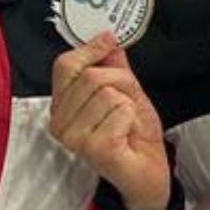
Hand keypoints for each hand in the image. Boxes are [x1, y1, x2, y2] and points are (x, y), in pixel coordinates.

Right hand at [50, 32, 170, 209]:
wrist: (148, 173)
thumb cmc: (133, 136)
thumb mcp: (125, 91)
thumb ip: (113, 65)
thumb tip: (107, 37)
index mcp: (62, 107)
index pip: (65, 66)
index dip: (89, 50)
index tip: (108, 41)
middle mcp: (61, 123)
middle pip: (92, 76)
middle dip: (121, 83)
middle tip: (127, 104)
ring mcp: (75, 138)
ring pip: (108, 93)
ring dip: (128, 104)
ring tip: (126, 123)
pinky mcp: (95, 148)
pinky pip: (120, 111)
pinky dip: (133, 118)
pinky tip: (128, 134)